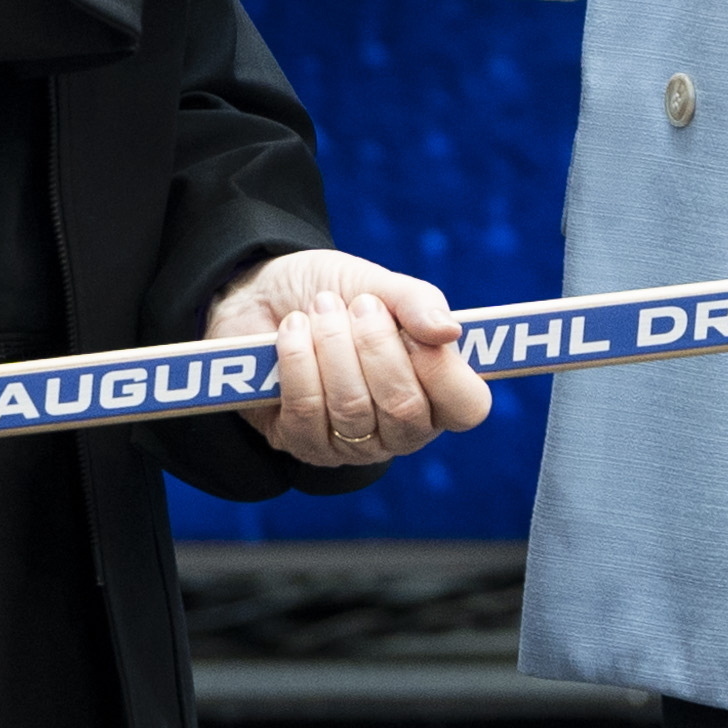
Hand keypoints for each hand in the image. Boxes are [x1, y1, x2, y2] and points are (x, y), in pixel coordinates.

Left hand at [206, 249, 490, 465]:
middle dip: (376, 347)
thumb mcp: (377, 283)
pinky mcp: (302, 444)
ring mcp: (352, 443)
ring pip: (352, 409)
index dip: (444, 371)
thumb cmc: (335, 292)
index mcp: (435, 389)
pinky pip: (306, 412)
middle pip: (405, 408)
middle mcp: (400, 428)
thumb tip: (450, 331)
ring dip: (333, 345)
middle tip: (359, 306)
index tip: (418, 330)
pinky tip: (292, 331)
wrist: (262, 294)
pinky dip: (298, 360)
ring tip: (320, 308)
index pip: (466, 407)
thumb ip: (416, 303)